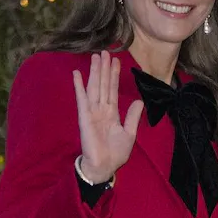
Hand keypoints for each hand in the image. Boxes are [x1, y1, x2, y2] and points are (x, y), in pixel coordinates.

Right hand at [72, 50, 143, 181]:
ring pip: (94, 88)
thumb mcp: (129, 133)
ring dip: (94, 72)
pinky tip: (77, 74)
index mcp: (111, 113)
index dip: (114, 75)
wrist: (105, 166)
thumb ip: (133, 117)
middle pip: (103, 84)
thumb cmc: (115, 153)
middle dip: (104, 68)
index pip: (112, 89)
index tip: (116, 61)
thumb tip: (140, 101)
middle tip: (105, 52)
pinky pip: (82, 99)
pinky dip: (79, 86)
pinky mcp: (85, 118)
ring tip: (95, 57)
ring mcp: (92, 112)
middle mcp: (101, 109)